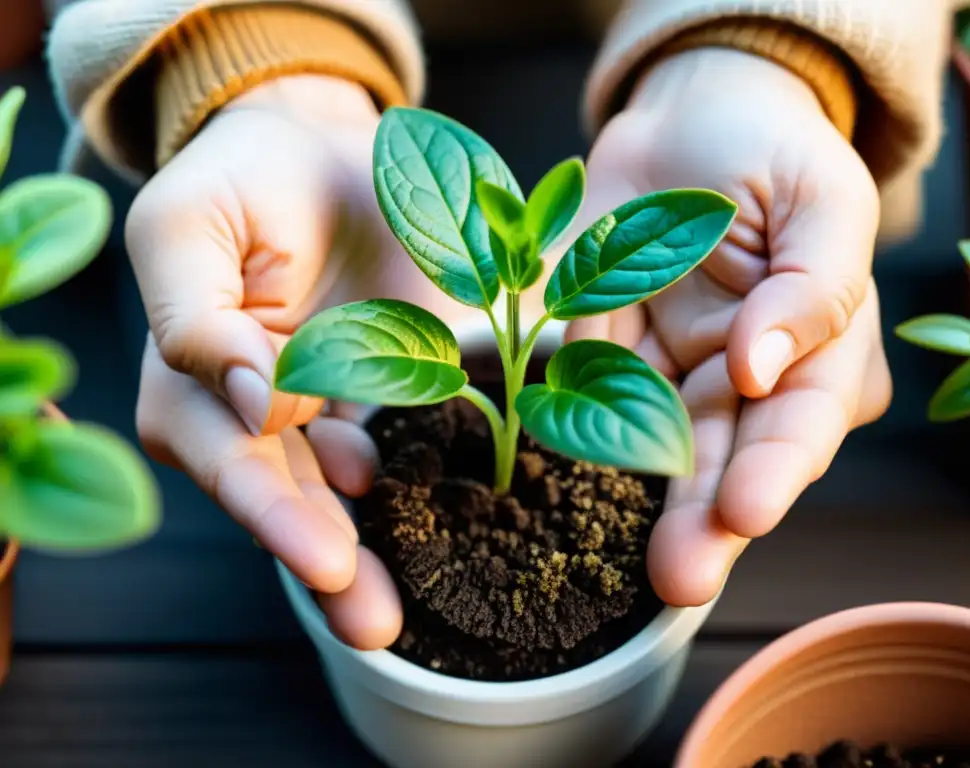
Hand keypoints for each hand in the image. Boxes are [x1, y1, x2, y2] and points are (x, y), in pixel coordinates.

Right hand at [129, 75, 474, 647]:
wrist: (323, 153)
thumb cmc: (243, 181)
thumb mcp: (188, 225)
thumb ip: (195, 313)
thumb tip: (251, 403)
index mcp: (198, 388)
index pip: (228, 462)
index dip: (272, 511)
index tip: (322, 559)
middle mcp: (265, 422)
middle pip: (294, 504)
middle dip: (332, 563)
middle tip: (375, 619)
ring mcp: (336, 415)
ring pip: (355, 497)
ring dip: (387, 551)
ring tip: (415, 606)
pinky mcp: (402, 397)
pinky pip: (421, 450)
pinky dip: (444, 486)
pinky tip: (477, 522)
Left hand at [569, 48, 891, 605]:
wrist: (693, 120)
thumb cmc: (774, 153)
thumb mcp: (822, 199)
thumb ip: (812, 283)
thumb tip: (763, 363)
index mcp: (820, 355)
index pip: (802, 425)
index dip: (774, 472)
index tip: (744, 510)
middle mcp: (747, 387)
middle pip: (729, 465)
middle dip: (706, 524)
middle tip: (682, 576)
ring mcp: (674, 379)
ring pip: (659, 459)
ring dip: (643, 510)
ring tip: (637, 566)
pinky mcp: (607, 362)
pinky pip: (585, 406)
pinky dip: (573, 446)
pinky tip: (558, 488)